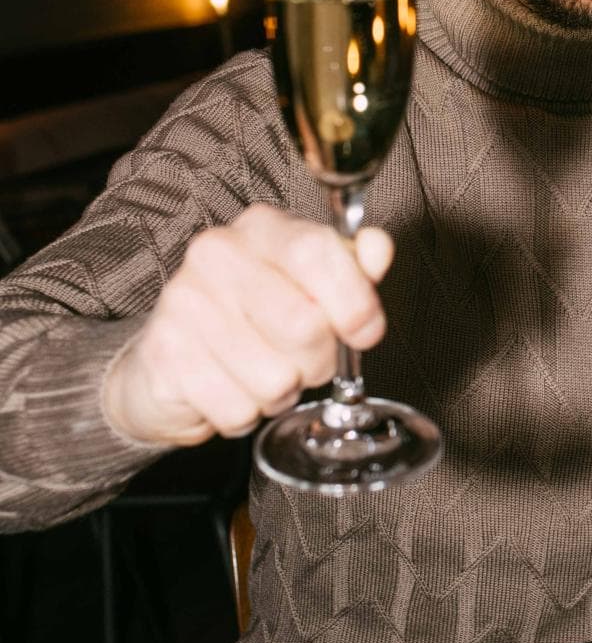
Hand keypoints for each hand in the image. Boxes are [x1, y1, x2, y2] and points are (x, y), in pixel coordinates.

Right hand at [104, 205, 393, 445]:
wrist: (170, 357)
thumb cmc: (254, 316)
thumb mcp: (310, 282)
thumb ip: (350, 266)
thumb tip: (377, 248)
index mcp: (261, 228)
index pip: (317, 252)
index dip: (354, 300)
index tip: (365, 330)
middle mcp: (216, 255)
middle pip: (303, 324)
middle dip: (319, 360)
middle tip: (306, 359)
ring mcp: (183, 304)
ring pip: (274, 378)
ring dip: (281, 392)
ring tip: (263, 372)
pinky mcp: (163, 357)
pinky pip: (237, 408)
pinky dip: (245, 414)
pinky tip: (231, 389)